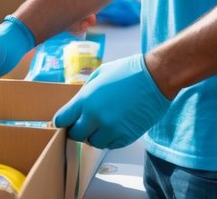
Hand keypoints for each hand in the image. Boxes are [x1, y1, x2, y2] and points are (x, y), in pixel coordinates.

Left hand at [54, 54, 171, 148]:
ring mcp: (111, 129)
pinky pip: (109, 145)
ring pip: (92, 143)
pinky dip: (109, 139)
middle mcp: (95, 117)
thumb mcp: (99, 75)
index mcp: (86, 100)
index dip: (62, 121)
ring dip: (94, 136)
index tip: (65, 121)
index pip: (62, 119)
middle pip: (75, 135)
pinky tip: (114, 126)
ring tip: (102, 124)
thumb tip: (77, 106)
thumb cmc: (127, 72)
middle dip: (77, 130)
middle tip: (83, 123)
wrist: (154, 79)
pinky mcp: (125, 137)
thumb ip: (85, 93)